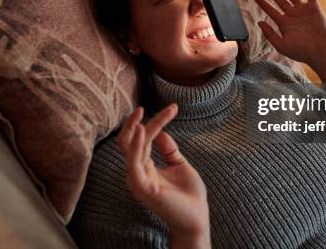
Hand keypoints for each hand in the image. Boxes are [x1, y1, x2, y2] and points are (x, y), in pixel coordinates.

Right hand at [118, 104, 209, 248]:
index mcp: (146, 166)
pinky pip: (134, 163)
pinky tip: (142, 130)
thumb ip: (169, 150)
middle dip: (134, 122)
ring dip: (134, 130)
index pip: (144, 139)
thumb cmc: (189, 195)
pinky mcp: (142, 187)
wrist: (197, 218)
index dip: (156, 121)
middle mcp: (139, 171)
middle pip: (130, 141)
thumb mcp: (180, 165)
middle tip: (144, 107)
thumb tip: (161, 133)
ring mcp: (138, 179)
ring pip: (129, 149)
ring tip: (142, 114)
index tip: (174, 108)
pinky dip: (136, 146)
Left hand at [253, 0, 325, 69]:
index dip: (261, 1)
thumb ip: (269, 34)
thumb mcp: (281, 45)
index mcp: (283, 23)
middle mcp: (291, 15)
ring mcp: (302, 10)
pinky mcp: (314, 8)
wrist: (321, 53)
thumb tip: (259, 22)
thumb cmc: (302, 52)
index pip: (269, 9)